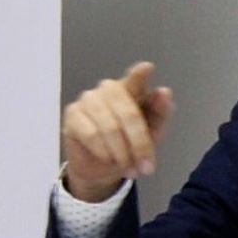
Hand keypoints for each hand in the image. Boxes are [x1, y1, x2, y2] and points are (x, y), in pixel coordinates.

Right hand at [61, 61, 175, 201]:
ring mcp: (89, 99)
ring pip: (110, 128)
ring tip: (127, 167)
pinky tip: (108, 159)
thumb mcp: (153, 133)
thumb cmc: (130, 145)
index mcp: (132, 89)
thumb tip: (164, 92)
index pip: (136, 79)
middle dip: (140, 144)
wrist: (102, 168)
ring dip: (122, 153)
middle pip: (128, 113)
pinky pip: (91, 134)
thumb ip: (161, 113)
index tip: (147, 68)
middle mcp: (110, 89)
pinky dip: (104, 152)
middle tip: (146, 166)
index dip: (140, 75)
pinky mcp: (72, 114)